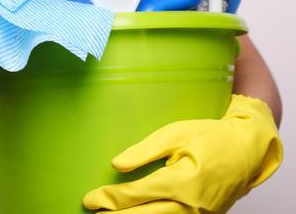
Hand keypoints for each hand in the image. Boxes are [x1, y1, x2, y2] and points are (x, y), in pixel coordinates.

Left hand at [83, 94, 281, 212]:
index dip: (108, 198)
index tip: (90, 198)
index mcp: (181, 181)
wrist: (248, 149)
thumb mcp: (176, 133)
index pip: (135, 194)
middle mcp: (189, 205)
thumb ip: (144, 150)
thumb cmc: (211, 136)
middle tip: (92, 212)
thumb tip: (116, 165)